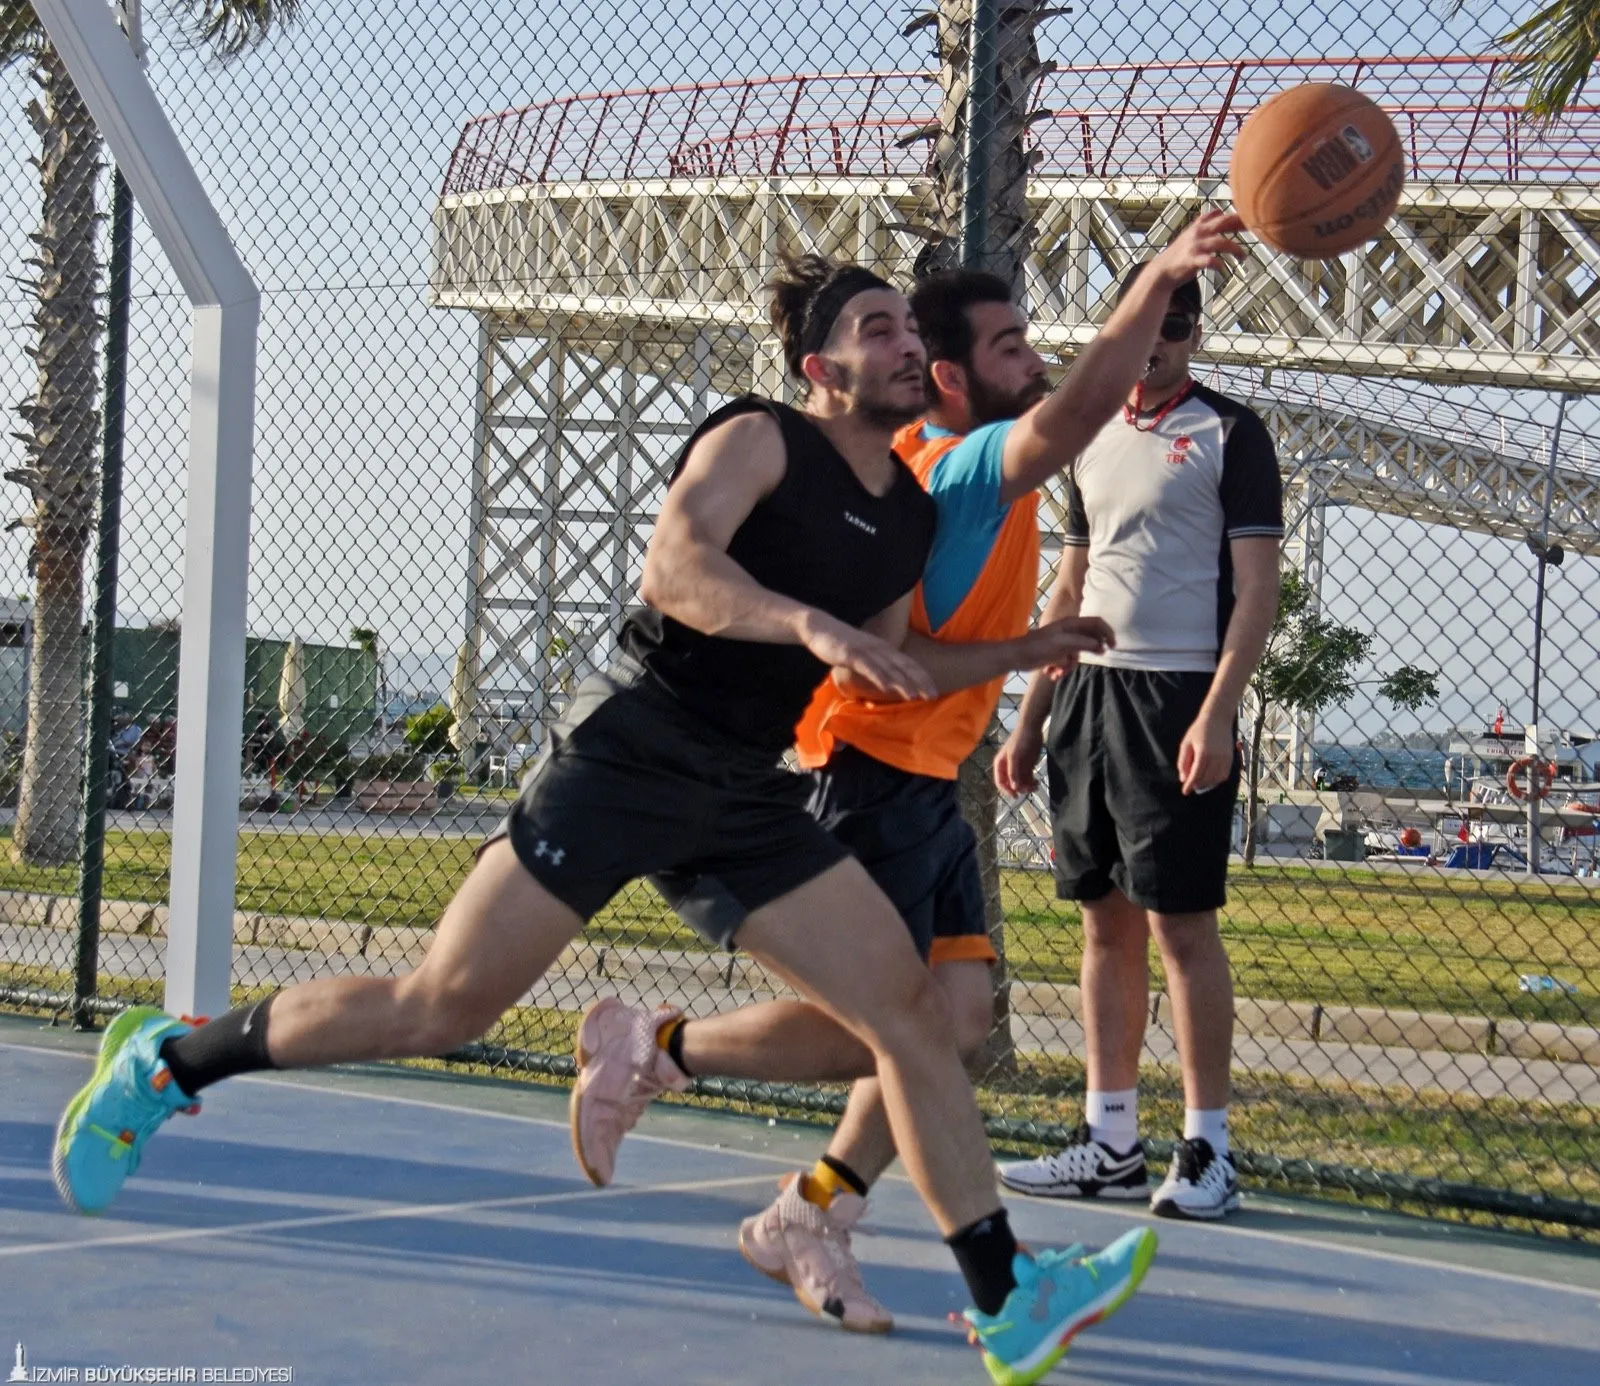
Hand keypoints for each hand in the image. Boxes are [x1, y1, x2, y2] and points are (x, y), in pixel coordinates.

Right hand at [797, 610, 935, 701]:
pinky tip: (886, 687)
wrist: (818, 627)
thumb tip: (887, 682)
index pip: (908, 663)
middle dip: (919, 681)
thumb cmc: (841, 644)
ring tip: (914, 696)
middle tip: (933, 696)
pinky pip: (867, 666)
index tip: (934, 691)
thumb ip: (876, 666)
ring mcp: (865, 650)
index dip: (922, 677)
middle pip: (904, 666)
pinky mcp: (850, 653)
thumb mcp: (864, 655)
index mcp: (884, 649)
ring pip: (888, 667)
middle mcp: (879, 648)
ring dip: (902, 682)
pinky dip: (878, 676)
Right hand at [994, 726, 1044, 796]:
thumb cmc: (1020, 740)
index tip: (1015, 795)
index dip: (1006, 790)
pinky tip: (1037, 783)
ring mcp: (1018, 767)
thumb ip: (1013, 772)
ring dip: (1027, 787)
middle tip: (1029, 789)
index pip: (1000, 782)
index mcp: (1001, 764)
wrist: (1032, 728)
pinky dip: (1032, 783)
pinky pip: (1028, 778)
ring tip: (1035, 786)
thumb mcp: (1015, 756)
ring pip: (1021, 782)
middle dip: (1019, 788)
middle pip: (1011, 784)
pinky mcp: (1027, 766)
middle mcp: (1008, 768)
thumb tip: (1014, 787)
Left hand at [1015, 616, 1113, 677]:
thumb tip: (1101, 646)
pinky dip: (1062, 669)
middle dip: (1086, 654)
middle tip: (1084, 662)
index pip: (1096, 623)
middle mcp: (1069, 632)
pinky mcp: (1057, 654)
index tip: (1112, 647)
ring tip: (1059, 672)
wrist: (1016, 657)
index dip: (1107, 632)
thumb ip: (1083, 643)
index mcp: (1071, 624)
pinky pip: (1067, 662)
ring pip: (1078, 655)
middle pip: (1089, 640)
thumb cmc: (1037, 647)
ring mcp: (1063, 643)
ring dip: (1070, 666)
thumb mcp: (1062, 644)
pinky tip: (1052, 674)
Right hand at [1151, 209, 1247, 282]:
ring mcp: (1195, 247)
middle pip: (1223, 223)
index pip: (1221, 216)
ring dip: (1235, 249)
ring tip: (1243, 256)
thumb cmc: (1180, 254)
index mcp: (1199, 227)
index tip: (1252, 219)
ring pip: (1220, 242)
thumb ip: (1205, 222)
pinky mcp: (1192, 261)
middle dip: (1240, 225)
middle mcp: (1198, 234)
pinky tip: (1223, 267)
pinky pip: (1209, 261)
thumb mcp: (1191, 233)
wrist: (1162, 271)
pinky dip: (1218, 264)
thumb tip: (1219, 211)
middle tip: (1254, 229)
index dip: (1237, 216)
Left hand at [1177, 710, 1234, 795]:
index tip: (1185, 792)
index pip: (1196, 775)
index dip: (1189, 785)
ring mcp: (1225, 758)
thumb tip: (1183, 778)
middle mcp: (1216, 757)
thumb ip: (1183, 762)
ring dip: (1207, 784)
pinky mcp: (1231, 758)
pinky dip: (1217, 780)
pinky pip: (1225, 775)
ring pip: (1216, 779)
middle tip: (1191, 786)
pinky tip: (1210, 779)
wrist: (1217, 719)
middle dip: (1197, 785)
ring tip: (1199, 783)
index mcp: (1203, 753)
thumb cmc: (1199, 730)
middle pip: (1206, 779)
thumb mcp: (1186, 744)